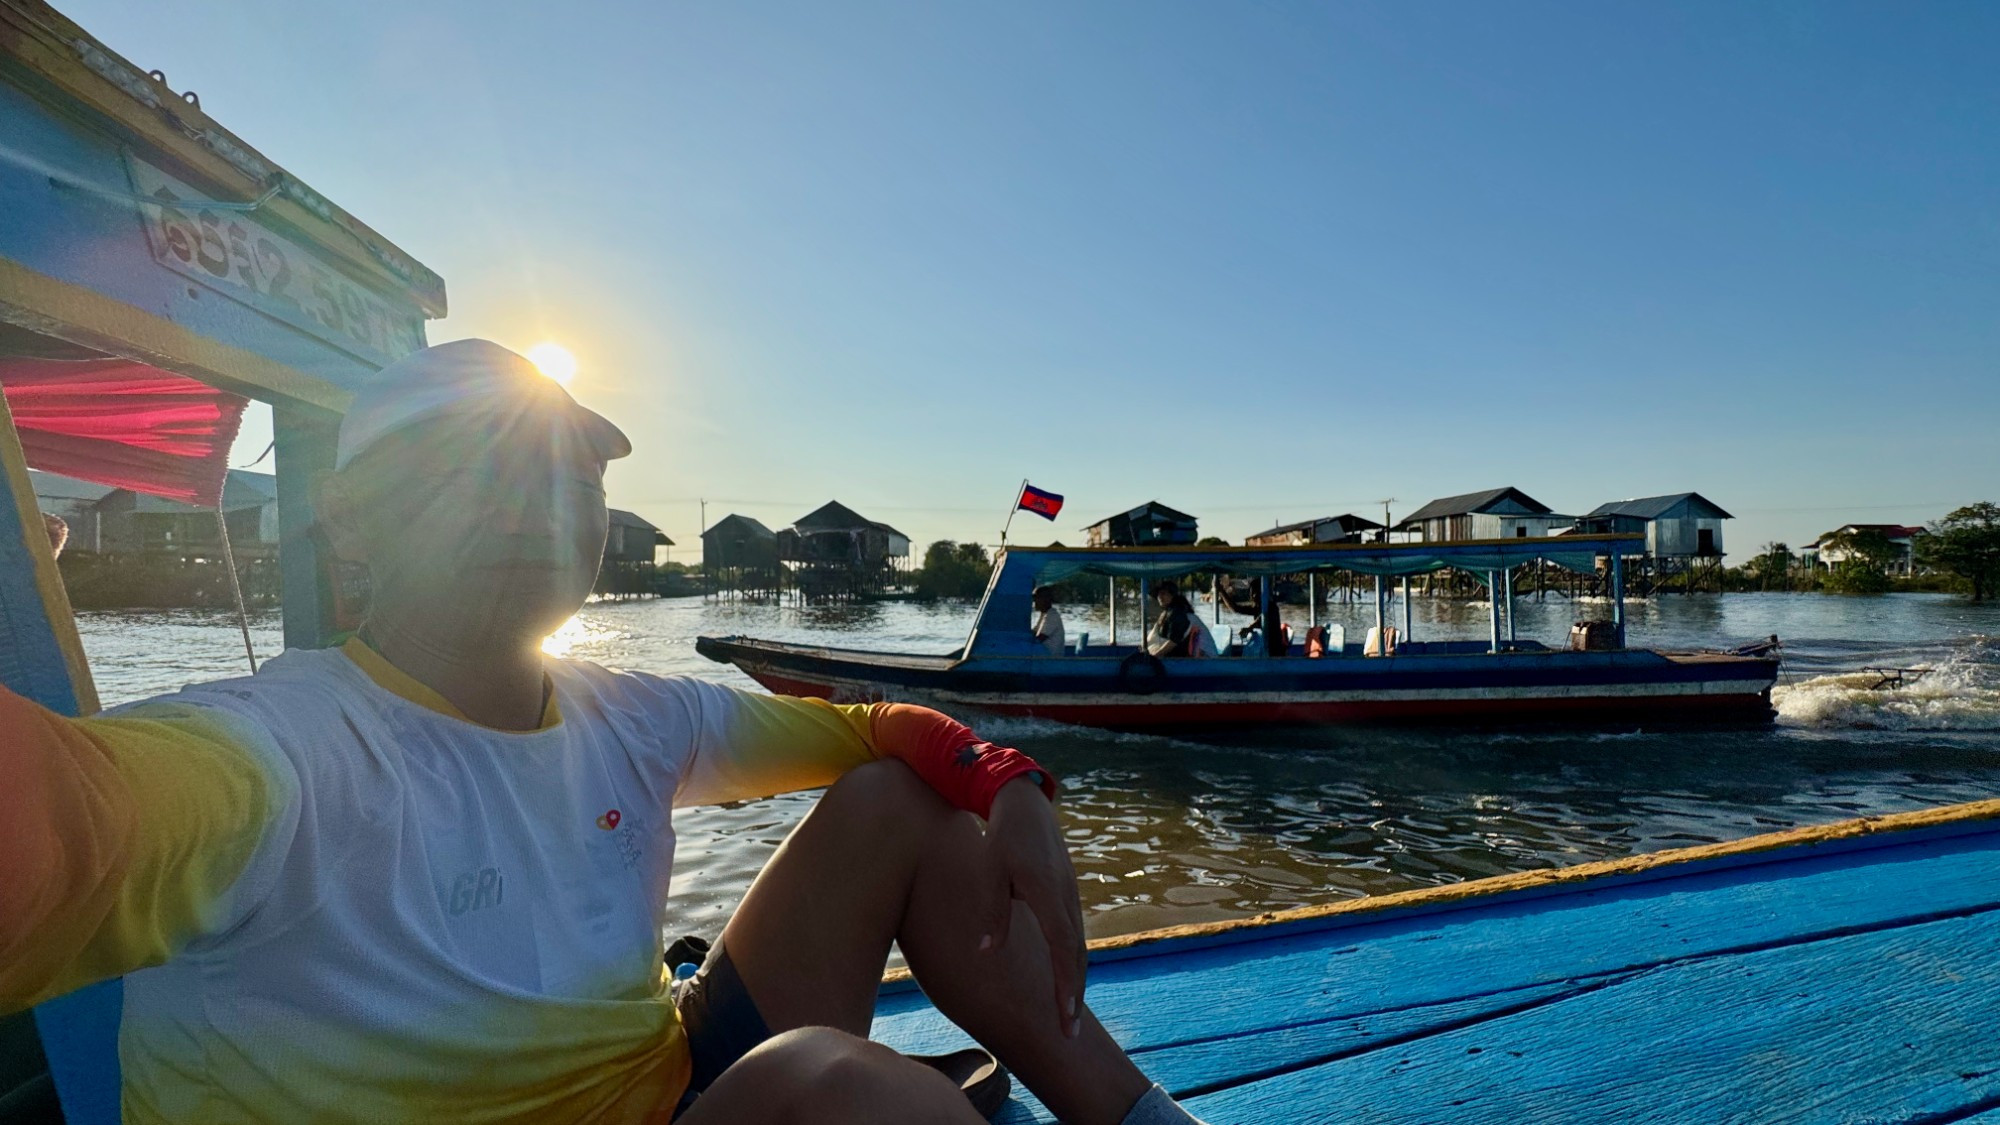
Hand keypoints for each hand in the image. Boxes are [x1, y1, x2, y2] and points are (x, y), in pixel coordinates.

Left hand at [981, 775, 1086, 1038]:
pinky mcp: (1068, 895)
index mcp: (1047, 892)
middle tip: (1069, 1034)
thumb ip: (993, 913)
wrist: (1026, 803)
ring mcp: (1071, 896)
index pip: (1062, 945)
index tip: (1066, 1012)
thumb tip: (985, 953)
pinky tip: (1067, 984)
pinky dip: (1073, 964)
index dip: (1065, 981)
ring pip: (1078, 948)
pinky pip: (1074, 936)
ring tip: (1068, 1019)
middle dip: (1074, 997)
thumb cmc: (1002, 837)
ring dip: (1075, 984)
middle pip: (1076, 955)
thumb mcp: (991, 870)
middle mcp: (1066, 897)